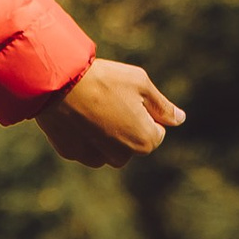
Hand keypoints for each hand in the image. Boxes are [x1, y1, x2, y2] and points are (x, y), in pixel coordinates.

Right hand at [35, 57, 184, 165]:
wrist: (58, 84)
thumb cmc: (104, 80)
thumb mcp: (141, 84)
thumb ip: (163, 106)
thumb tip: (180, 119)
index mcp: (145, 142)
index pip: (156, 131)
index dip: (145, 111)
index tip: (128, 96)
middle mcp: (122, 157)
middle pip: (131, 141)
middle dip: (126, 124)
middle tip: (108, 99)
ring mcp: (95, 159)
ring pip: (108, 146)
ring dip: (105, 131)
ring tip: (90, 105)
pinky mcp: (72, 154)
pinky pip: (84, 145)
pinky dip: (83, 132)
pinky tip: (75, 113)